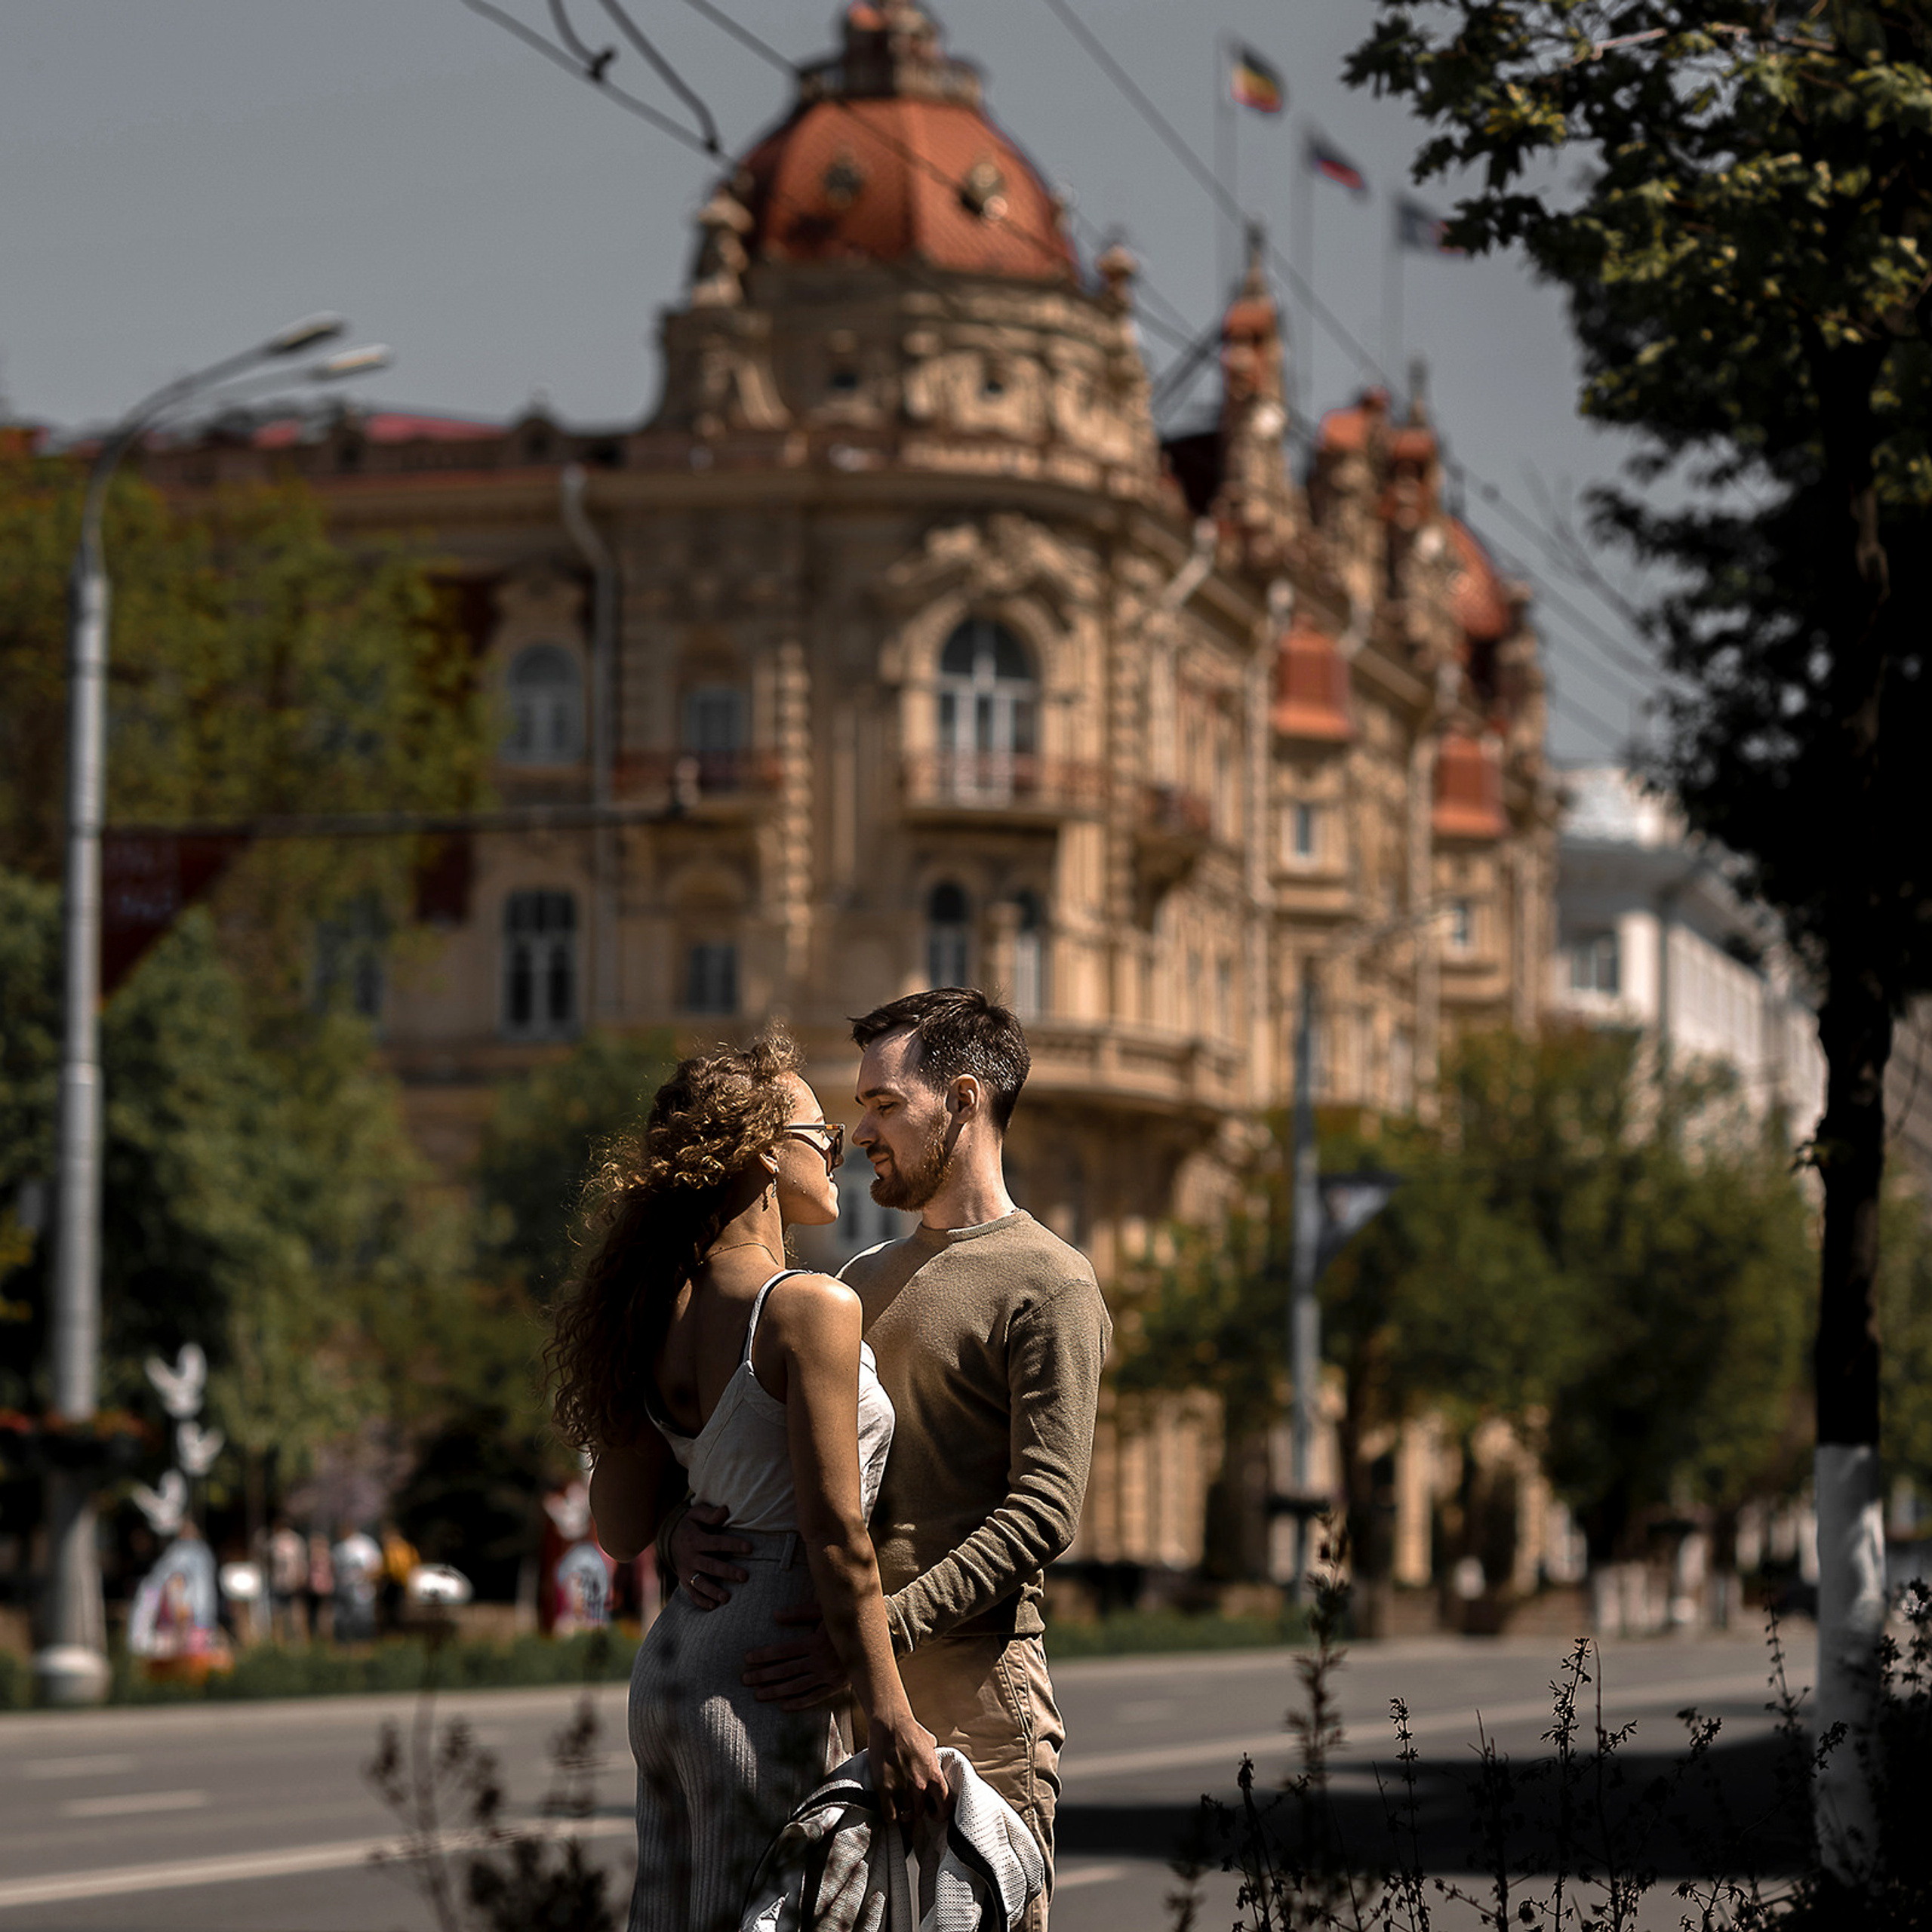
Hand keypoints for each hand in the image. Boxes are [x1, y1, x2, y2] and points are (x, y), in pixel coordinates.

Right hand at [669, 1503, 749, 1611]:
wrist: (669, 1540)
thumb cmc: (691, 1525)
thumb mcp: (696, 1514)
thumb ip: (710, 1514)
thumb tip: (725, 1511)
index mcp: (695, 1539)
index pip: (716, 1543)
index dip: (733, 1545)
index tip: (750, 1548)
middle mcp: (690, 1557)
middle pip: (710, 1566)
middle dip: (728, 1572)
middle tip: (745, 1576)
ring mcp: (686, 1571)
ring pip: (700, 1583)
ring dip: (713, 1591)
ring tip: (727, 1598)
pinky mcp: (684, 1581)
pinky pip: (691, 1593)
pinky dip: (701, 1601)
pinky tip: (713, 1606)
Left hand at [741, 1605, 850, 1708]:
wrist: (875, 1636)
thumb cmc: (846, 1619)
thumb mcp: (824, 1611)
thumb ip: (800, 1613)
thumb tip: (775, 1616)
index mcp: (816, 1642)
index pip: (783, 1651)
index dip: (764, 1655)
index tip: (747, 1659)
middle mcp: (821, 1661)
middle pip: (786, 1670)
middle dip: (763, 1675)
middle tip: (745, 1679)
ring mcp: (829, 1676)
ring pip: (797, 1687)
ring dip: (775, 1691)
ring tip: (758, 1695)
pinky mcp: (837, 1686)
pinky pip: (814, 1698)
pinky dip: (798, 1703)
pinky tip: (783, 1706)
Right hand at [866, 1701, 947, 1827]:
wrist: (889, 1723)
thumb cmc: (909, 1730)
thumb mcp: (930, 1745)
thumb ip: (934, 1759)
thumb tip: (935, 1762)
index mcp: (934, 1775)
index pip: (944, 1806)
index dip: (939, 1813)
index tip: (933, 1813)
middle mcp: (920, 1785)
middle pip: (920, 1813)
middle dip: (917, 1811)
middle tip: (912, 1807)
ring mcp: (902, 1789)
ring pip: (905, 1816)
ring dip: (903, 1813)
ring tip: (900, 1808)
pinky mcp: (884, 1789)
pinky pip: (890, 1815)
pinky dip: (890, 1816)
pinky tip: (890, 1811)